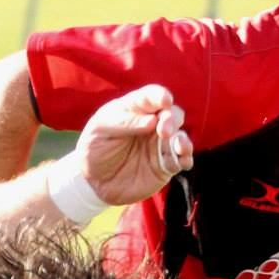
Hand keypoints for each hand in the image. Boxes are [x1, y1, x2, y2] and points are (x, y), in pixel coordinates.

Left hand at [76, 85, 193, 208]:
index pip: (152, 96)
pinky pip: (181, 159)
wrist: (93, 182)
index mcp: (135, 109)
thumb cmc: (95, 148)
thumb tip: (152, 121)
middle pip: (172, 114)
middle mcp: (153, 123)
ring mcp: (160, 144)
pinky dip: (185, 158)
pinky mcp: (165, 165)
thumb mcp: (100, 130)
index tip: (165, 101)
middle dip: (172, 119)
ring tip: (178, 146)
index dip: (160, 96)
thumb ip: (125, 123)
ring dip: (182, 139)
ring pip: (180, 136)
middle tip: (164, 131)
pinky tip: (183, 161)